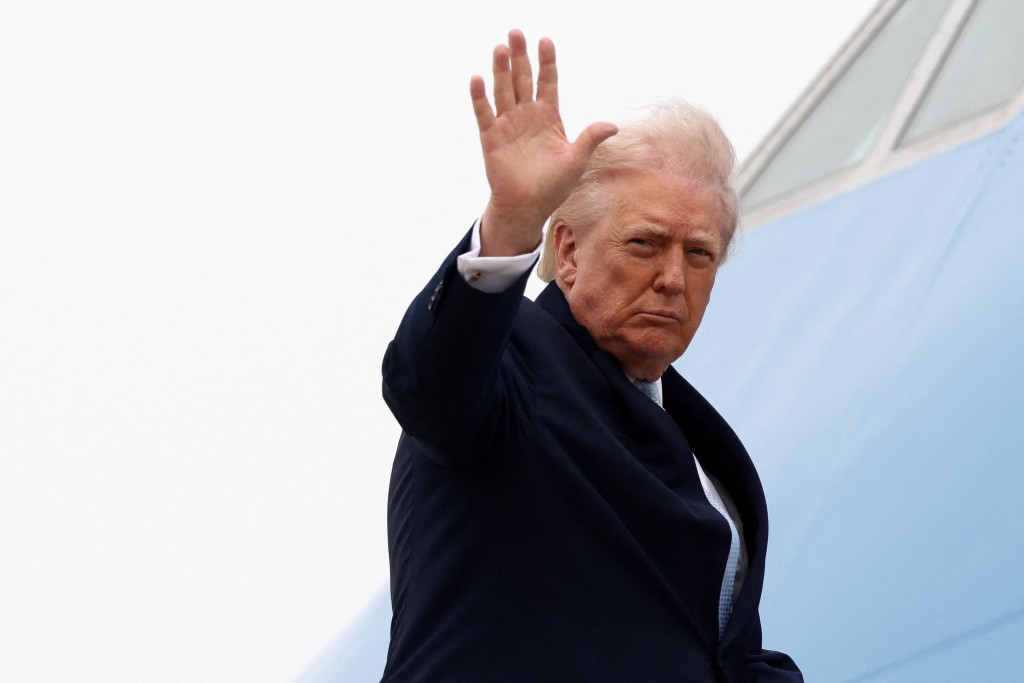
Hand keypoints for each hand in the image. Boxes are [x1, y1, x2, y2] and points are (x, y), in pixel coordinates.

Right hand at [470, 30, 617, 255]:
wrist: (528, 207)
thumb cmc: (553, 186)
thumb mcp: (576, 161)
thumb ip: (590, 139)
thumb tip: (612, 125)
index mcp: (549, 117)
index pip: (548, 82)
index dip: (546, 62)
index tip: (545, 41)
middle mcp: (527, 116)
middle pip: (523, 79)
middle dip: (520, 57)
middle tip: (516, 32)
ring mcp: (508, 125)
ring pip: (504, 91)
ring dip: (501, 70)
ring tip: (500, 48)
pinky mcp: (491, 137)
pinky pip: (485, 113)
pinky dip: (480, 97)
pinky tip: (477, 79)